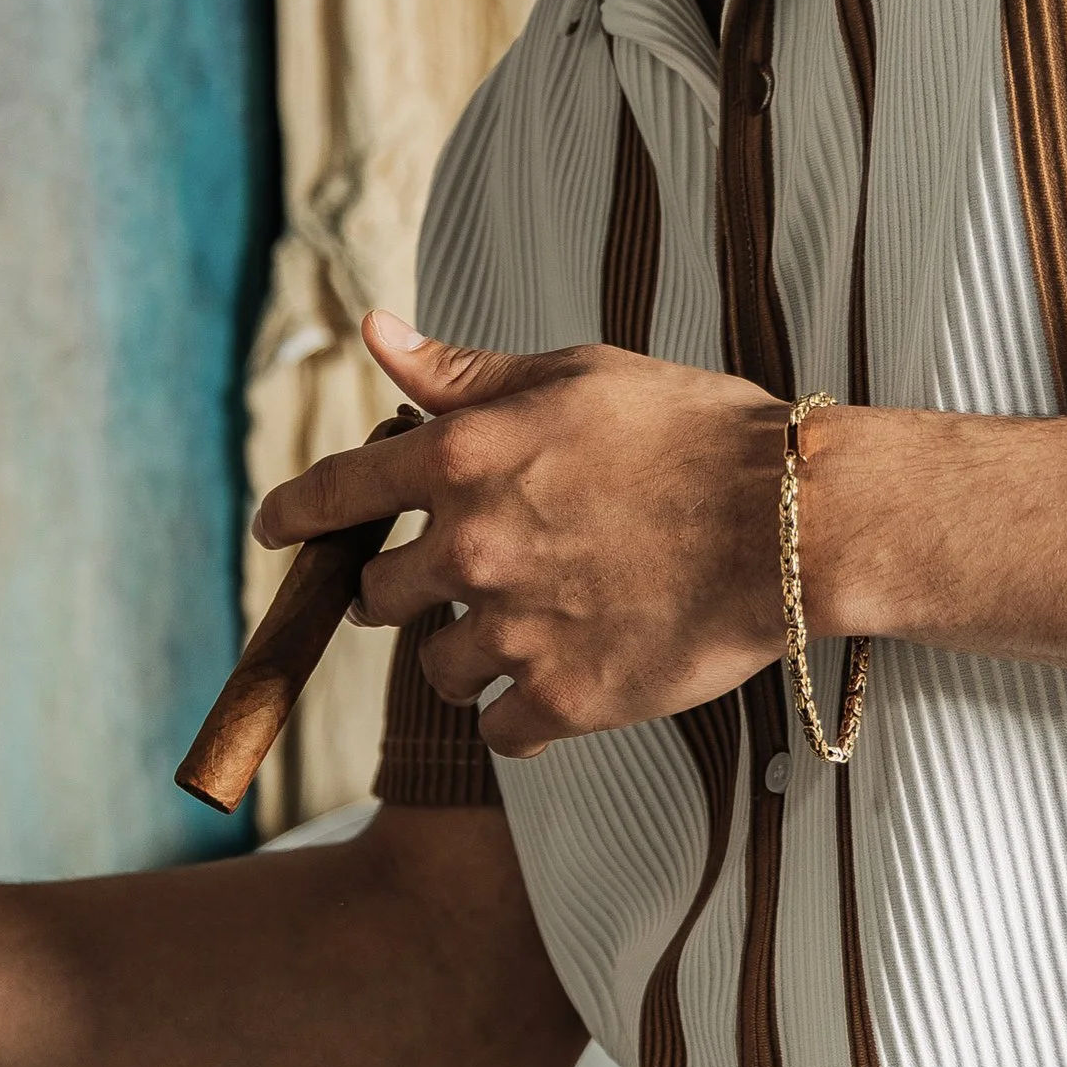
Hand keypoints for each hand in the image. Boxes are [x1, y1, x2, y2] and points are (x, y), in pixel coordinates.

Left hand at [252, 312, 788, 752]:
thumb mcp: (574, 375)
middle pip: (381, 596)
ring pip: (440, 669)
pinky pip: (500, 732)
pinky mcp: (564, 702)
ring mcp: (513, 632)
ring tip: (531, 628)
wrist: (794, 523)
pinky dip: (521, 719)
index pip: (334, 494)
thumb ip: (464, 374)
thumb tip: (375, 333)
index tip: (273, 531)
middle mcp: (469, 548)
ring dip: (468, 654)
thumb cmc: (692, 432)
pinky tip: (560, 687)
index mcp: (462, 459)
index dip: (292, 515)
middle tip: (468, 578)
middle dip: (408, 589)